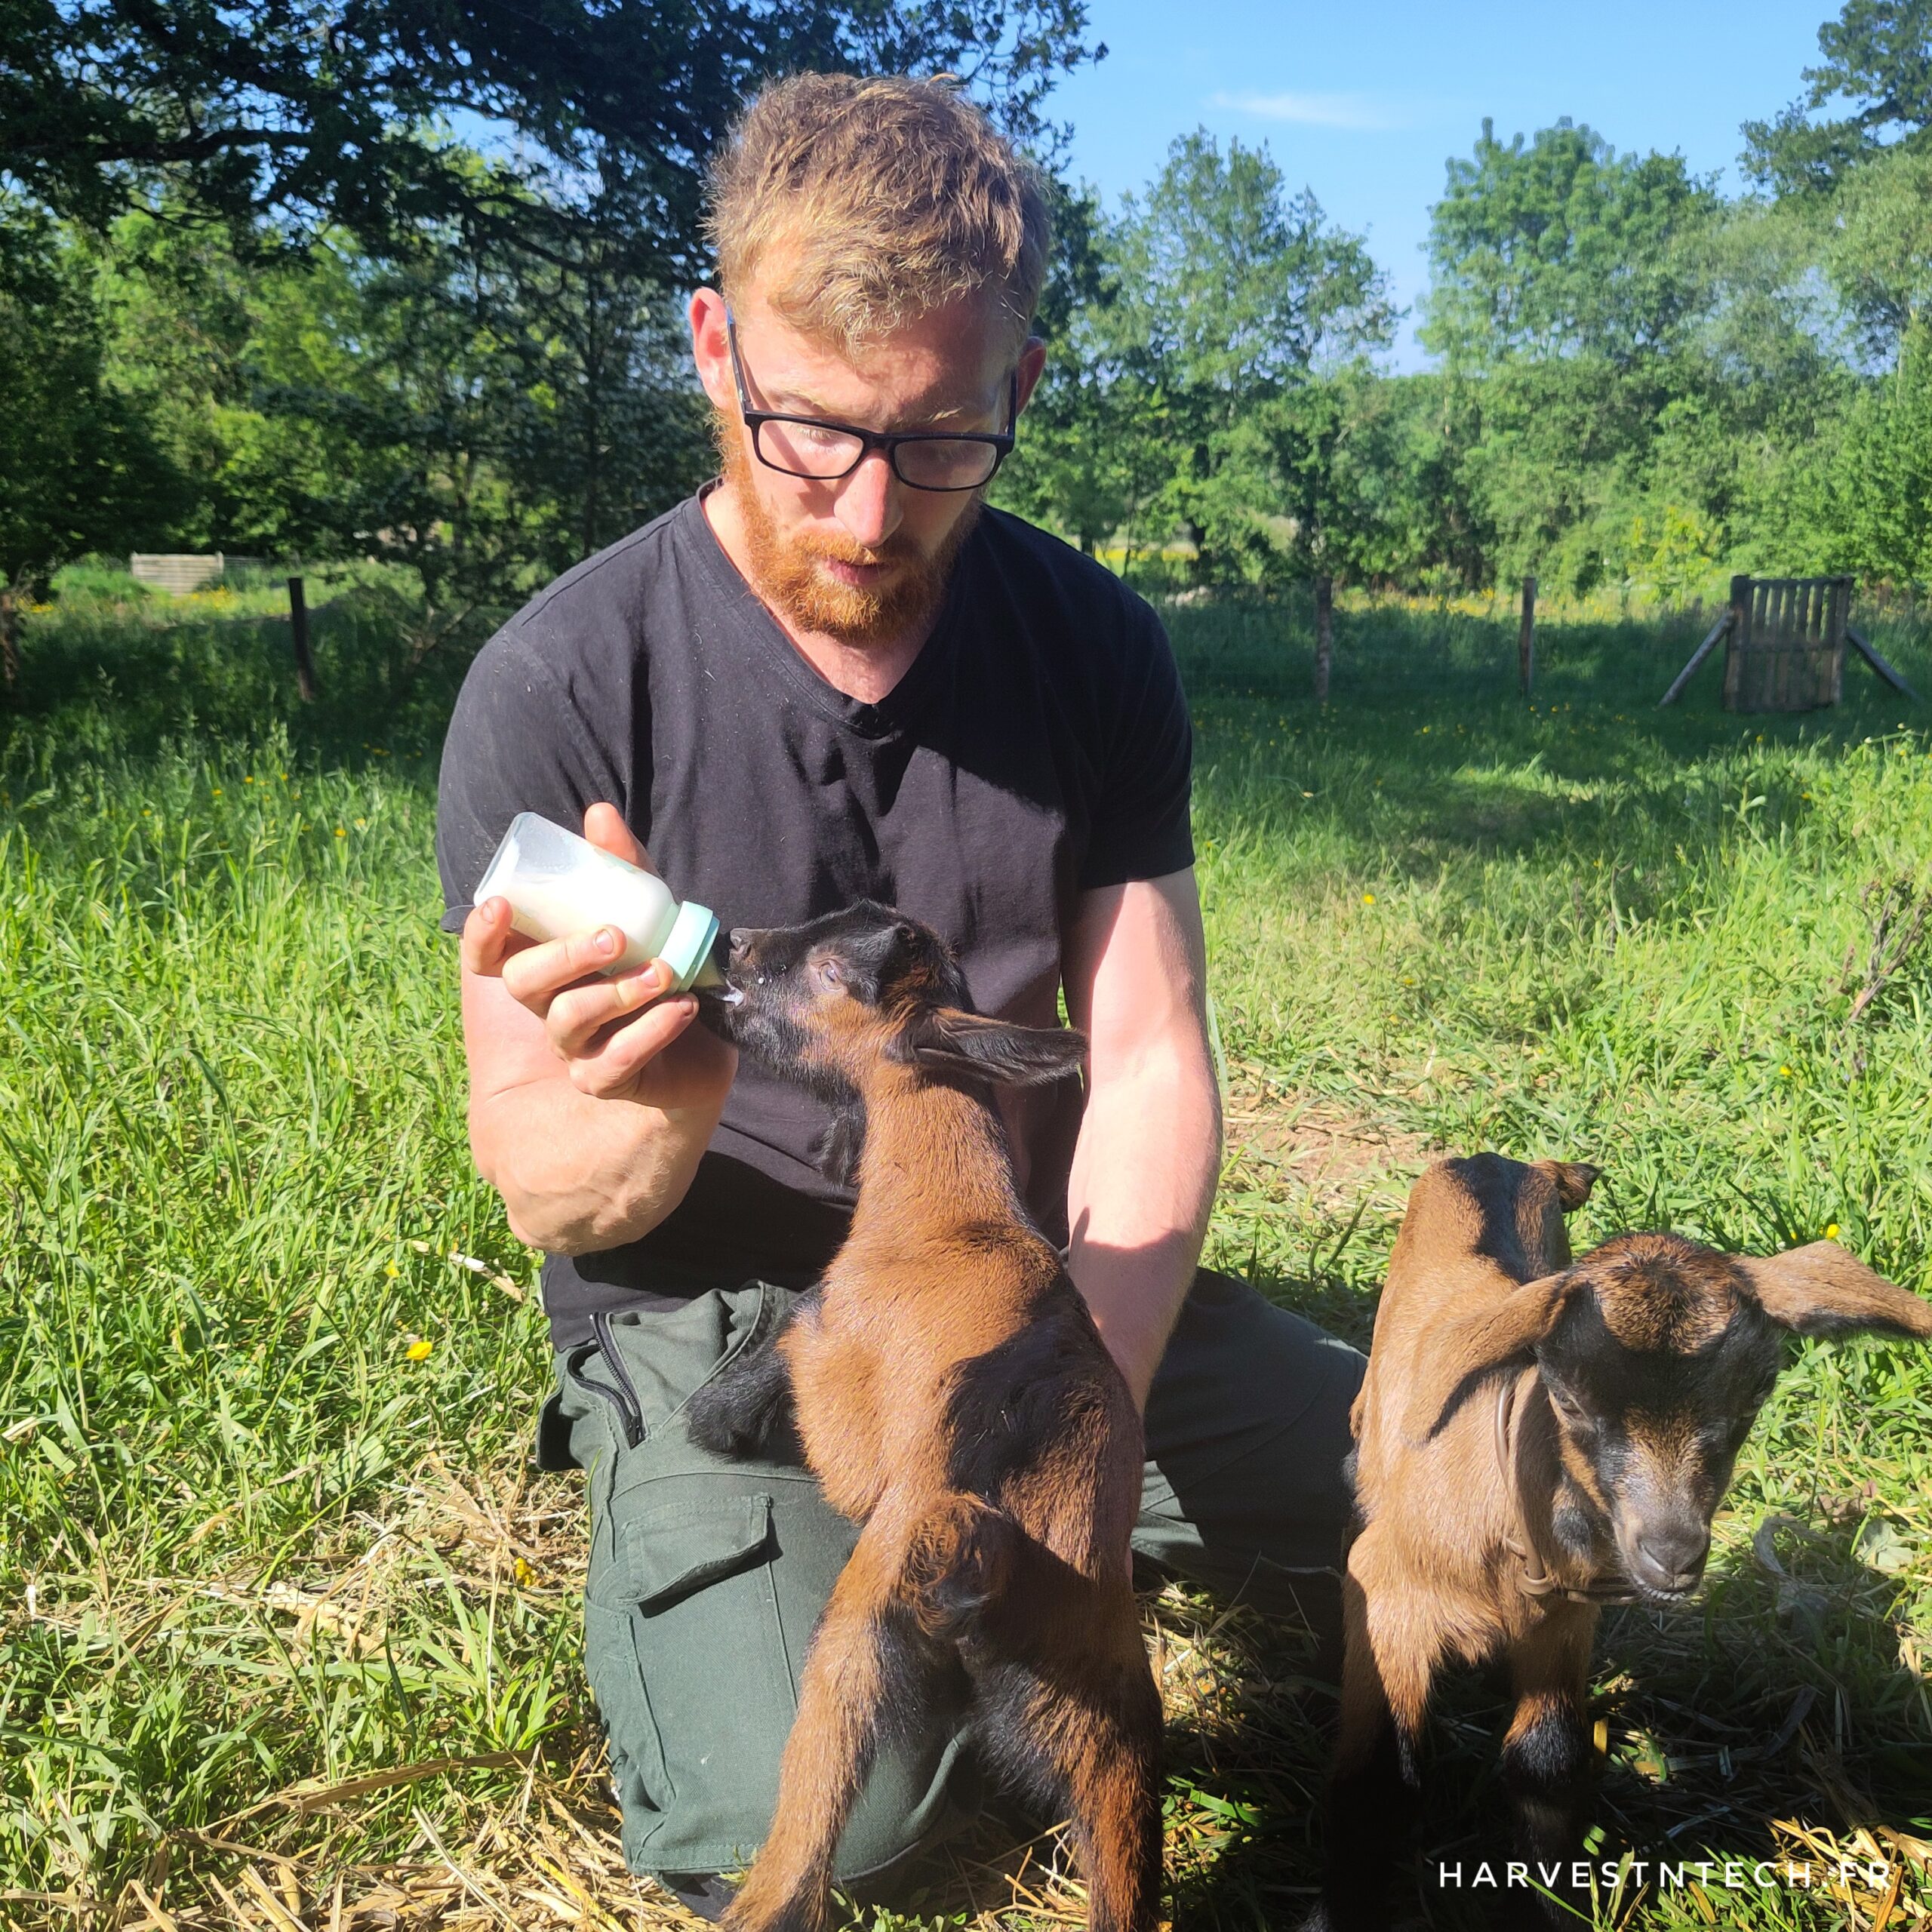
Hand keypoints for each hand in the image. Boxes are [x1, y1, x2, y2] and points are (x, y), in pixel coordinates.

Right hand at [460, 803, 737, 1110]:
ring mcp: (574, 1046)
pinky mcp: (606, 1079)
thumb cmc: (662, 964)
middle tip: (615, 937)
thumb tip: (598, 812)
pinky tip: (683, 1007)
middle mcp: (549, 1004)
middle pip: (524, 983)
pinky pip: (614, 1061)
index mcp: (547, 964)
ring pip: (568, 1020)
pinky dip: (650, 1031)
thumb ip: (624, 868)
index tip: (499, 904)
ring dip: (616, 993)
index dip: (481, 933)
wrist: (709, 1034)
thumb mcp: (649, 911)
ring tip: (663, 973)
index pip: (490, 954)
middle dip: (564, 956)